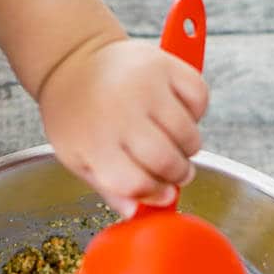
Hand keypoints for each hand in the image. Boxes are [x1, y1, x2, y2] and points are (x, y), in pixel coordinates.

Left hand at [38, 38, 208, 217]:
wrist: (73, 61)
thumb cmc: (77, 115)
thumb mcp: (78, 157)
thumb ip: (109, 188)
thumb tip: (138, 211)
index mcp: (95, 141)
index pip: (137, 183)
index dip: (155, 195)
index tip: (162, 194)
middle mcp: (122, 112)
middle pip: (168, 162)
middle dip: (178, 174)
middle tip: (174, 171)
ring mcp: (146, 85)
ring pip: (189, 135)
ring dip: (189, 146)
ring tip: (173, 140)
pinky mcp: (166, 64)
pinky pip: (200, 98)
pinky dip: (196, 111)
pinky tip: (177, 112)